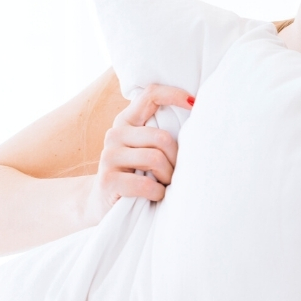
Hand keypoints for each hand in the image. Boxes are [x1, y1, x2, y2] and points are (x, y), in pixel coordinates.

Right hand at [82, 83, 194, 222]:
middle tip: (174, 174)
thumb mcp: (146, 150)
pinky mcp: (108, 180)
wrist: (104, 205)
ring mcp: (109, 156)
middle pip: (162, 137)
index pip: (150, 94)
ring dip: (167, 178)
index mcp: (127, 121)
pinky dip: (157, 193)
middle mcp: (115, 134)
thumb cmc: (136, 175)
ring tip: (164, 185)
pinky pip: (146, 184)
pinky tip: (155, 195)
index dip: (174, 94)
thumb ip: (160, 135)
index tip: (194, 103)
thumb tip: (197, 120)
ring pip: (155, 159)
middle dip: (176, 160)